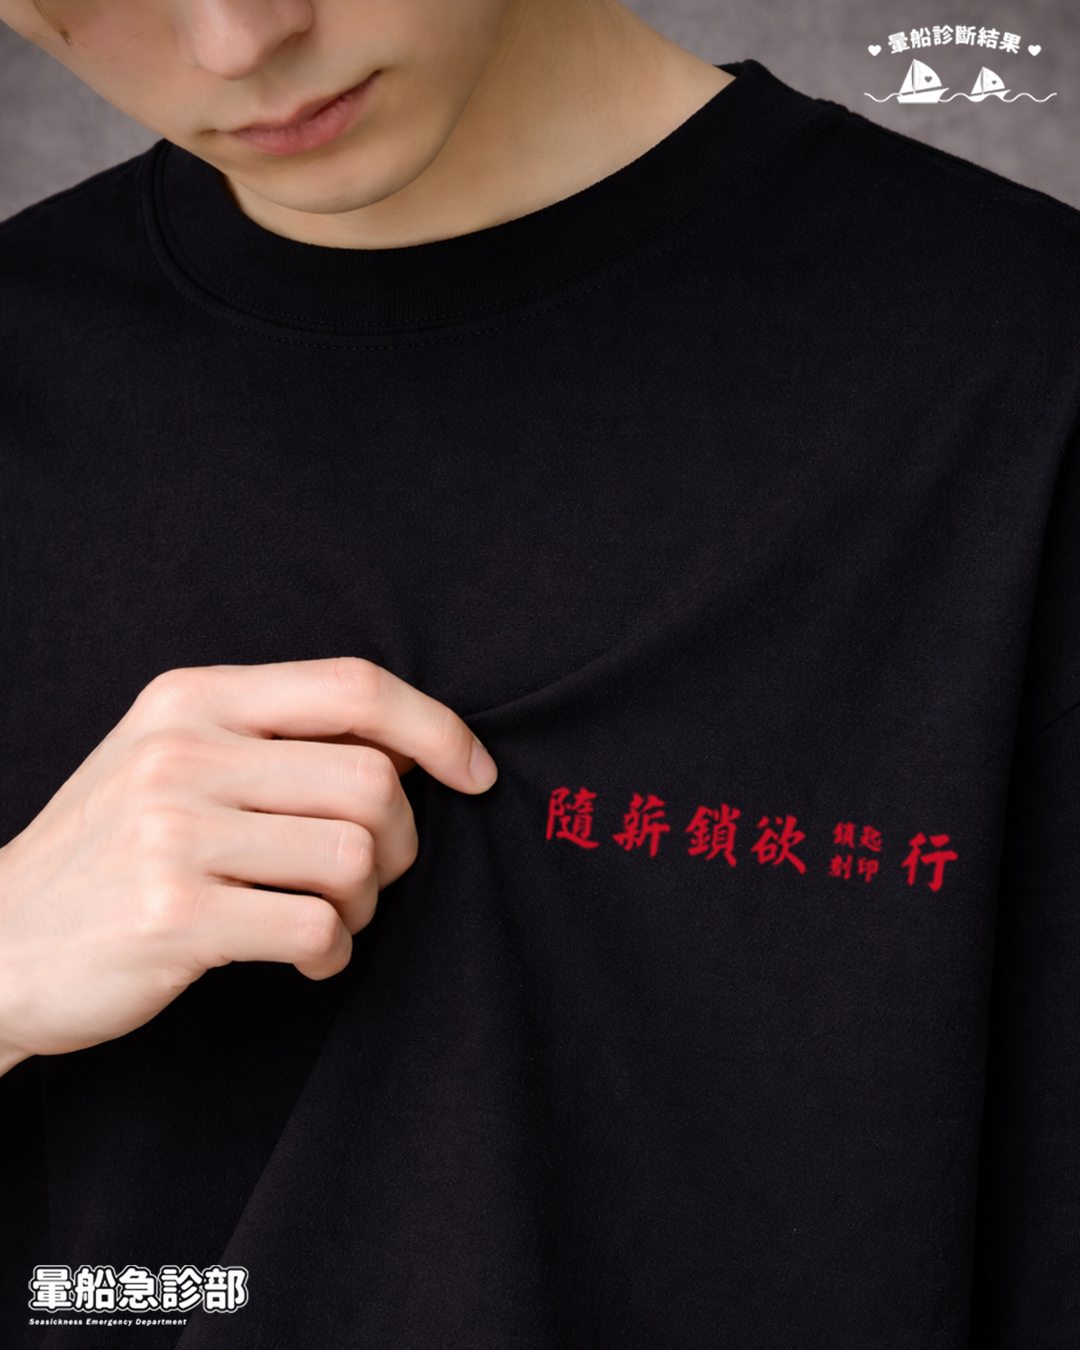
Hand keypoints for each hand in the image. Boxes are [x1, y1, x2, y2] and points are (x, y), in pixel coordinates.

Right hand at [0, 658, 496, 1072]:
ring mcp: (173, 831)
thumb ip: (276, 739)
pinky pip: (317, 929)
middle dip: (403, 840)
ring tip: (329, 918)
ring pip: (355, 856)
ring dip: (365, 904)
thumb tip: (413, 748)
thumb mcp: (175, 758)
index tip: (474, 772)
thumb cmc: (111, 850)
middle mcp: (183, 751)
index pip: (353, 685)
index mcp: (193, 698)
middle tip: (373, 877)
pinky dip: (333, 954)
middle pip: (373, 780)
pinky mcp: (173, 914)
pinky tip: (305, 959)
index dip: (436, 726)